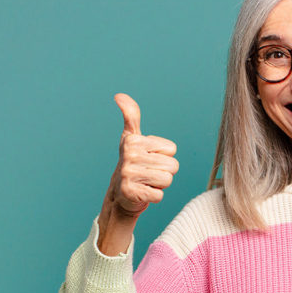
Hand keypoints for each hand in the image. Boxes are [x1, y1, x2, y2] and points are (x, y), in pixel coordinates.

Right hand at [101, 93, 179, 218]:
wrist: (119, 194)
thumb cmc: (131, 163)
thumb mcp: (132, 138)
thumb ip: (131, 116)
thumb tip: (119, 96)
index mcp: (133, 141)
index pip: (172, 149)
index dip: (164, 156)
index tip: (148, 159)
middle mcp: (129, 155)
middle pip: (172, 166)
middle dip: (164, 172)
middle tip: (148, 173)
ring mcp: (128, 174)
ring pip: (167, 180)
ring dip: (159, 184)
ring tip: (146, 182)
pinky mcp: (131, 192)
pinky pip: (159, 195)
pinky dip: (154, 196)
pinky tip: (143, 193)